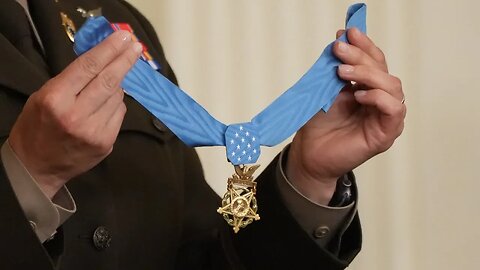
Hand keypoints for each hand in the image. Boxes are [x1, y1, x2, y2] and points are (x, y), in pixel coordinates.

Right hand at [9, 31, 141, 198]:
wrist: (37, 167)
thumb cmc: (37, 126)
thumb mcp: (44, 96)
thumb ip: (71, 80)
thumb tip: (102, 62)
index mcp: (56, 99)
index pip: (88, 67)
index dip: (108, 49)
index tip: (123, 38)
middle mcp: (77, 114)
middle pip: (109, 80)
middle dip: (125, 60)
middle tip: (135, 47)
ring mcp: (94, 131)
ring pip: (117, 97)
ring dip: (116, 86)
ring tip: (106, 86)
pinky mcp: (106, 142)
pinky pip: (119, 113)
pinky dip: (116, 104)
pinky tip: (105, 106)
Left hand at [286, 28, 405, 204]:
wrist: (309, 153)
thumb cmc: (318, 124)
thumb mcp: (327, 90)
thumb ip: (337, 69)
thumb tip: (341, 40)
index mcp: (369, 88)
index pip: (375, 61)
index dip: (364, 45)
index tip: (347, 32)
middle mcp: (380, 101)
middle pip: (383, 70)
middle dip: (361, 55)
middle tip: (339, 49)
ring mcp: (385, 118)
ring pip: (392, 86)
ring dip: (367, 74)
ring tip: (342, 71)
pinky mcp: (385, 134)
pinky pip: (394, 110)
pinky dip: (378, 97)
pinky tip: (358, 95)